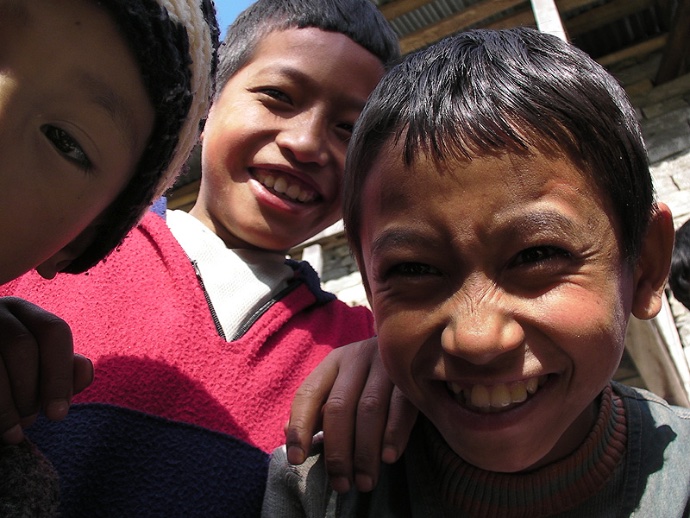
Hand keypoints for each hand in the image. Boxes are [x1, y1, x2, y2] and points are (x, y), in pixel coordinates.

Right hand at [0, 297, 92, 443]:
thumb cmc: (11, 382)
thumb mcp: (37, 375)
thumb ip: (64, 372)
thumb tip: (85, 369)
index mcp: (24, 312)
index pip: (53, 331)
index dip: (59, 375)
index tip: (58, 415)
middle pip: (21, 345)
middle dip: (30, 391)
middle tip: (31, 421)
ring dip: (7, 406)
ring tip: (13, 430)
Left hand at [284, 337, 416, 492]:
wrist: (415, 344)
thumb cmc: (370, 376)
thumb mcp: (341, 385)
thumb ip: (318, 409)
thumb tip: (286, 431)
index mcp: (333, 363)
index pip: (307, 394)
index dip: (299, 428)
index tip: (296, 459)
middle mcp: (356, 359)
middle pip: (339, 408)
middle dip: (338, 451)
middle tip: (342, 484)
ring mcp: (385, 365)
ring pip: (369, 410)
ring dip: (365, 451)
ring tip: (366, 481)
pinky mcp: (411, 374)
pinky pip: (400, 406)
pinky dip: (394, 434)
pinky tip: (389, 457)